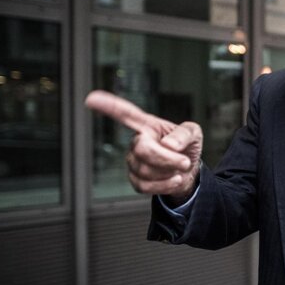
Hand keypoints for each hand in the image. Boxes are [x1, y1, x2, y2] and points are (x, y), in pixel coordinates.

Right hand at [85, 90, 202, 204]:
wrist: (189, 172)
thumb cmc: (187, 147)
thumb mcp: (193, 133)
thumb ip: (184, 134)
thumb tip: (169, 145)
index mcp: (148, 125)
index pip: (126, 114)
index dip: (109, 106)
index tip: (91, 98)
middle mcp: (137, 141)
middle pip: (142, 149)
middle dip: (167, 159)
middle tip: (184, 161)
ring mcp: (134, 161)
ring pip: (145, 170)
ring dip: (169, 172)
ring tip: (178, 168)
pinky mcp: (136, 179)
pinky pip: (145, 186)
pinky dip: (165, 185)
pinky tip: (174, 179)